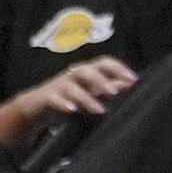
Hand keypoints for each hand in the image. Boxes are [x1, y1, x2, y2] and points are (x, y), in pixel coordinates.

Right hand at [16, 56, 135, 119]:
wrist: (37, 106)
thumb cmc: (70, 97)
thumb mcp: (91, 92)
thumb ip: (110, 88)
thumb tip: (132, 85)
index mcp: (87, 72)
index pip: (104, 63)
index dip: (119, 68)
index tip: (134, 79)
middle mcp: (74, 75)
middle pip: (88, 70)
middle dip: (102, 80)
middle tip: (115, 92)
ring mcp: (60, 85)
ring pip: (72, 86)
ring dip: (86, 97)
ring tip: (99, 110)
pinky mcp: (47, 97)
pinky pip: (54, 98)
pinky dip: (62, 103)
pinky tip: (71, 110)